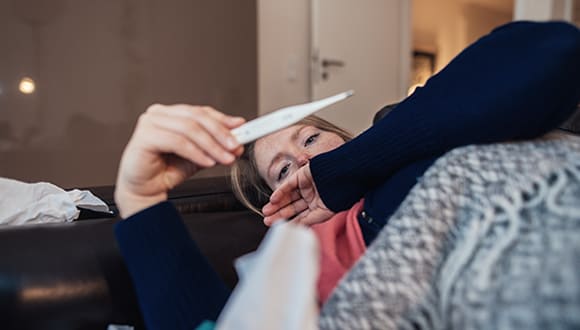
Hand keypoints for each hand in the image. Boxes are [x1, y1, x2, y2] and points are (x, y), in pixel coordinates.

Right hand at [115, 104, 244, 217]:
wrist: (145, 191)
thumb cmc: (166, 170)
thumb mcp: (199, 155)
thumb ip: (215, 145)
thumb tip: (237, 141)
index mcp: (171, 113)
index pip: (201, 112)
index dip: (223, 119)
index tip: (241, 128)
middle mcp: (159, 114)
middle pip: (196, 117)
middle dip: (220, 133)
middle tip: (235, 146)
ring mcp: (149, 123)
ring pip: (189, 129)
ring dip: (211, 145)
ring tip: (224, 158)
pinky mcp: (144, 137)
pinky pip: (177, 142)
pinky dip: (196, 153)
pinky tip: (207, 162)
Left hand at [262, 164, 334, 225]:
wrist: (343, 177)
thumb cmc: (337, 196)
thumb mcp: (322, 214)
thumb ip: (308, 221)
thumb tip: (296, 228)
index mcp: (317, 206)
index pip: (300, 215)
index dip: (288, 221)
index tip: (278, 227)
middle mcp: (311, 196)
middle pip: (291, 207)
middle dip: (279, 214)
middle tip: (267, 221)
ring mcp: (306, 186)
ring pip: (287, 196)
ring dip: (276, 204)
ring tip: (266, 212)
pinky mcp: (302, 176)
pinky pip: (288, 185)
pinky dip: (280, 192)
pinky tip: (273, 200)